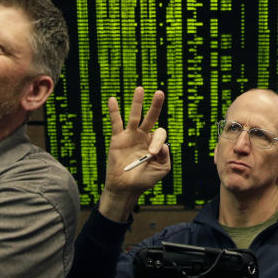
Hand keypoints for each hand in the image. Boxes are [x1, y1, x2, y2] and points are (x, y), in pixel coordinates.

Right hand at [99, 87, 167, 220]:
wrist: (126, 188)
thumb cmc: (144, 180)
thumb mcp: (161, 169)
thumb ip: (165, 156)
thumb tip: (161, 143)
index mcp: (155, 143)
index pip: (160, 134)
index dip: (157, 141)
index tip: (151, 154)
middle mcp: (144, 137)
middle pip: (151, 117)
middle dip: (155, 105)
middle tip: (160, 93)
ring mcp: (130, 136)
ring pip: (135, 116)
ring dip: (137, 102)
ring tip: (140, 88)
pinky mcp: (117, 139)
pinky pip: (116, 123)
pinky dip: (114, 111)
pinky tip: (112, 99)